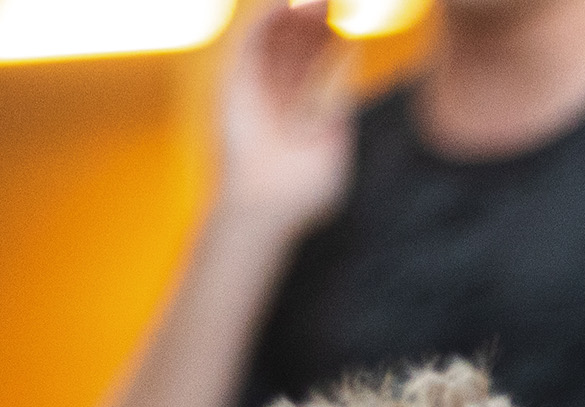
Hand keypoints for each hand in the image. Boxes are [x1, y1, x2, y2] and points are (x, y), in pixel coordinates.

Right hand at [214, 0, 355, 240]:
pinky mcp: (235, 84)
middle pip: (299, 48)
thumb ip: (339, 105)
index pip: (320, 66)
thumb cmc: (303, 191)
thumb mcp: (333, 143)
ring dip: (293, 16)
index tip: (345, 26)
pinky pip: (250, 46)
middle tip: (328, 2)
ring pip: (276, 42)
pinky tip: (283, 6)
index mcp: (307, 108)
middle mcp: (282, 94)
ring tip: (315, 0)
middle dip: (314, 23)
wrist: (264, 208)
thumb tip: (349, 61)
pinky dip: (265, 23)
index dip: (332, 43)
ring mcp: (258, 88)